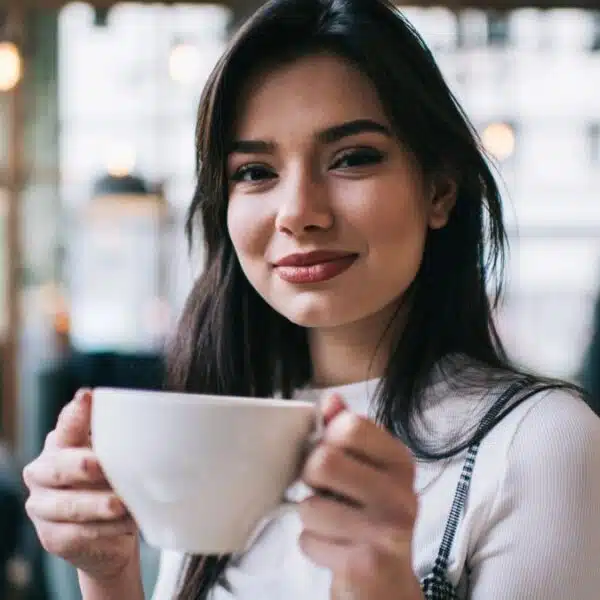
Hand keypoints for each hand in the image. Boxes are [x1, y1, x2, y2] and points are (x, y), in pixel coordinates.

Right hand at [23, 389, 138, 581]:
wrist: (108, 534)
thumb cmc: (113, 482)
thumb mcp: (118, 458)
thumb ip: (125, 443)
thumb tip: (163, 430)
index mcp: (61, 444)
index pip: (67, 425)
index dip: (76, 413)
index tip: (87, 397)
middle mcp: (43, 472)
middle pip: (60, 467)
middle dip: (82, 465)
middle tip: (101, 465)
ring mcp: (42, 506)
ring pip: (70, 505)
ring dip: (99, 506)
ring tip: (123, 506)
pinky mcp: (52, 537)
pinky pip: (79, 534)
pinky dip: (106, 530)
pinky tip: (125, 525)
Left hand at [298, 394, 422, 599]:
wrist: (387, 584)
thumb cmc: (370, 517)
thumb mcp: (365, 470)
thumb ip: (346, 431)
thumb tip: (330, 399)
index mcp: (400, 462)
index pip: (349, 425)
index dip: (327, 439)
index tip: (332, 455)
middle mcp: (401, 494)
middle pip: (323, 462)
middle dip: (312, 479)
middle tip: (326, 491)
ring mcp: (386, 530)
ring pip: (309, 506)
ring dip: (311, 517)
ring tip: (334, 524)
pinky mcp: (366, 563)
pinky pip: (308, 540)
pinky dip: (313, 546)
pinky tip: (335, 548)